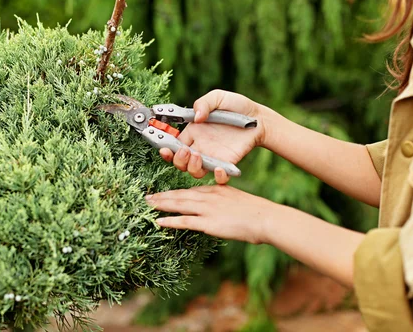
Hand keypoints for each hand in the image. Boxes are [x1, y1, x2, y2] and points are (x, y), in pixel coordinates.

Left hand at [146, 185, 272, 244]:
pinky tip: (159, 221)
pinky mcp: (208, 223)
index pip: (189, 191)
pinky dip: (170, 220)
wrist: (265, 218)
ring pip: (179, 205)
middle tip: (147, 197)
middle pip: (180, 195)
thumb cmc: (256, 213)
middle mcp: (208, 197)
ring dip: (161, 204)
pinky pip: (185, 221)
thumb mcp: (236, 201)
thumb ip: (223, 202)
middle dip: (162, 197)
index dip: (174, 193)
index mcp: (215, 190)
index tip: (163, 194)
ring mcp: (207, 209)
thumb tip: (218, 210)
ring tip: (148, 205)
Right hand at [160, 90, 267, 183]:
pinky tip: (220, 169)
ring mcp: (212, 157)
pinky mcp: (227, 164)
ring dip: (191, 167)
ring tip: (197, 155)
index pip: (173, 144)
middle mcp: (200, 147)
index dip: (166, 148)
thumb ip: (204, 103)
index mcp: (193, 132)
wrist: (259, 118)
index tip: (164, 147)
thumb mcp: (218, 97)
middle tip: (184, 151)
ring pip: (194, 171)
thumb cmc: (236, 106)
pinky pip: (218, 177)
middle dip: (177, 159)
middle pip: (180, 161)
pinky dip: (217, 177)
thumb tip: (196, 118)